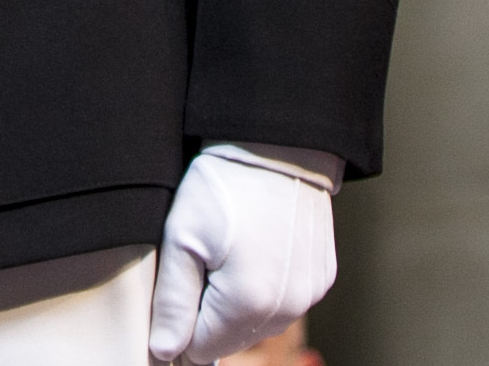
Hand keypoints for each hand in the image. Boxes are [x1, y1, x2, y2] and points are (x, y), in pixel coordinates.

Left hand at [148, 151, 336, 363]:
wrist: (276, 143)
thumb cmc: (225, 184)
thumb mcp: (183, 235)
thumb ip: (173, 301)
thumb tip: (165, 351)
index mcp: (249, 303)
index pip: (201, 348)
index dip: (182, 317)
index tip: (181, 275)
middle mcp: (288, 309)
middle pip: (232, 337)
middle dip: (211, 307)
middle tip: (205, 254)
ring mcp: (310, 294)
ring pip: (258, 321)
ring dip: (239, 297)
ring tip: (231, 245)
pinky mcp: (322, 277)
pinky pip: (285, 300)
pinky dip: (267, 282)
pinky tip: (257, 244)